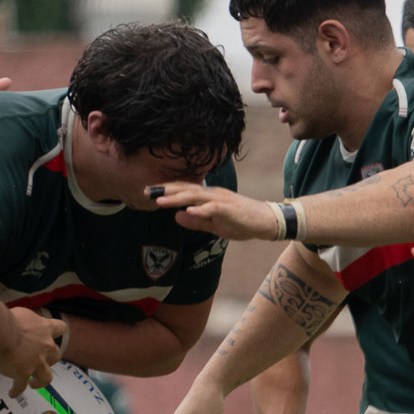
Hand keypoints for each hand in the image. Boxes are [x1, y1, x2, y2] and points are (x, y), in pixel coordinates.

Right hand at [0, 307, 64, 395]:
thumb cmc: (5, 318)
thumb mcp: (21, 314)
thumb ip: (26, 321)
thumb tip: (20, 322)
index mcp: (45, 329)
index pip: (60, 327)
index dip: (56, 332)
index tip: (51, 335)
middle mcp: (45, 346)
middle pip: (56, 355)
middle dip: (50, 358)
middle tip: (42, 361)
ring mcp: (36, 362)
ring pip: (46, 377)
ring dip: (41, 381)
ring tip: (34, 383)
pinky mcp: (23, 373)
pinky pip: (21, 385)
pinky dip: (17, 390)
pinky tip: (12, 393)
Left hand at [150, 182, 277, 241]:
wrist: (268, 221)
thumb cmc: (242, 222)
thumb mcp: (214, 224)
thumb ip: (196, 220)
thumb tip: (177, 216)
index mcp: (209, 196)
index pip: (184, 190)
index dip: (167, 190)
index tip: (149, 192)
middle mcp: (213, 194)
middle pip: (186, 189)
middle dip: (165, 190)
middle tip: (146, 191)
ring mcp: (222, 200)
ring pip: (196, 196)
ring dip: (177, 198)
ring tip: (160, 201)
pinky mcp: (231, 209)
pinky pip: (213, 208)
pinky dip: (200, 210)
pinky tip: (188, 211)